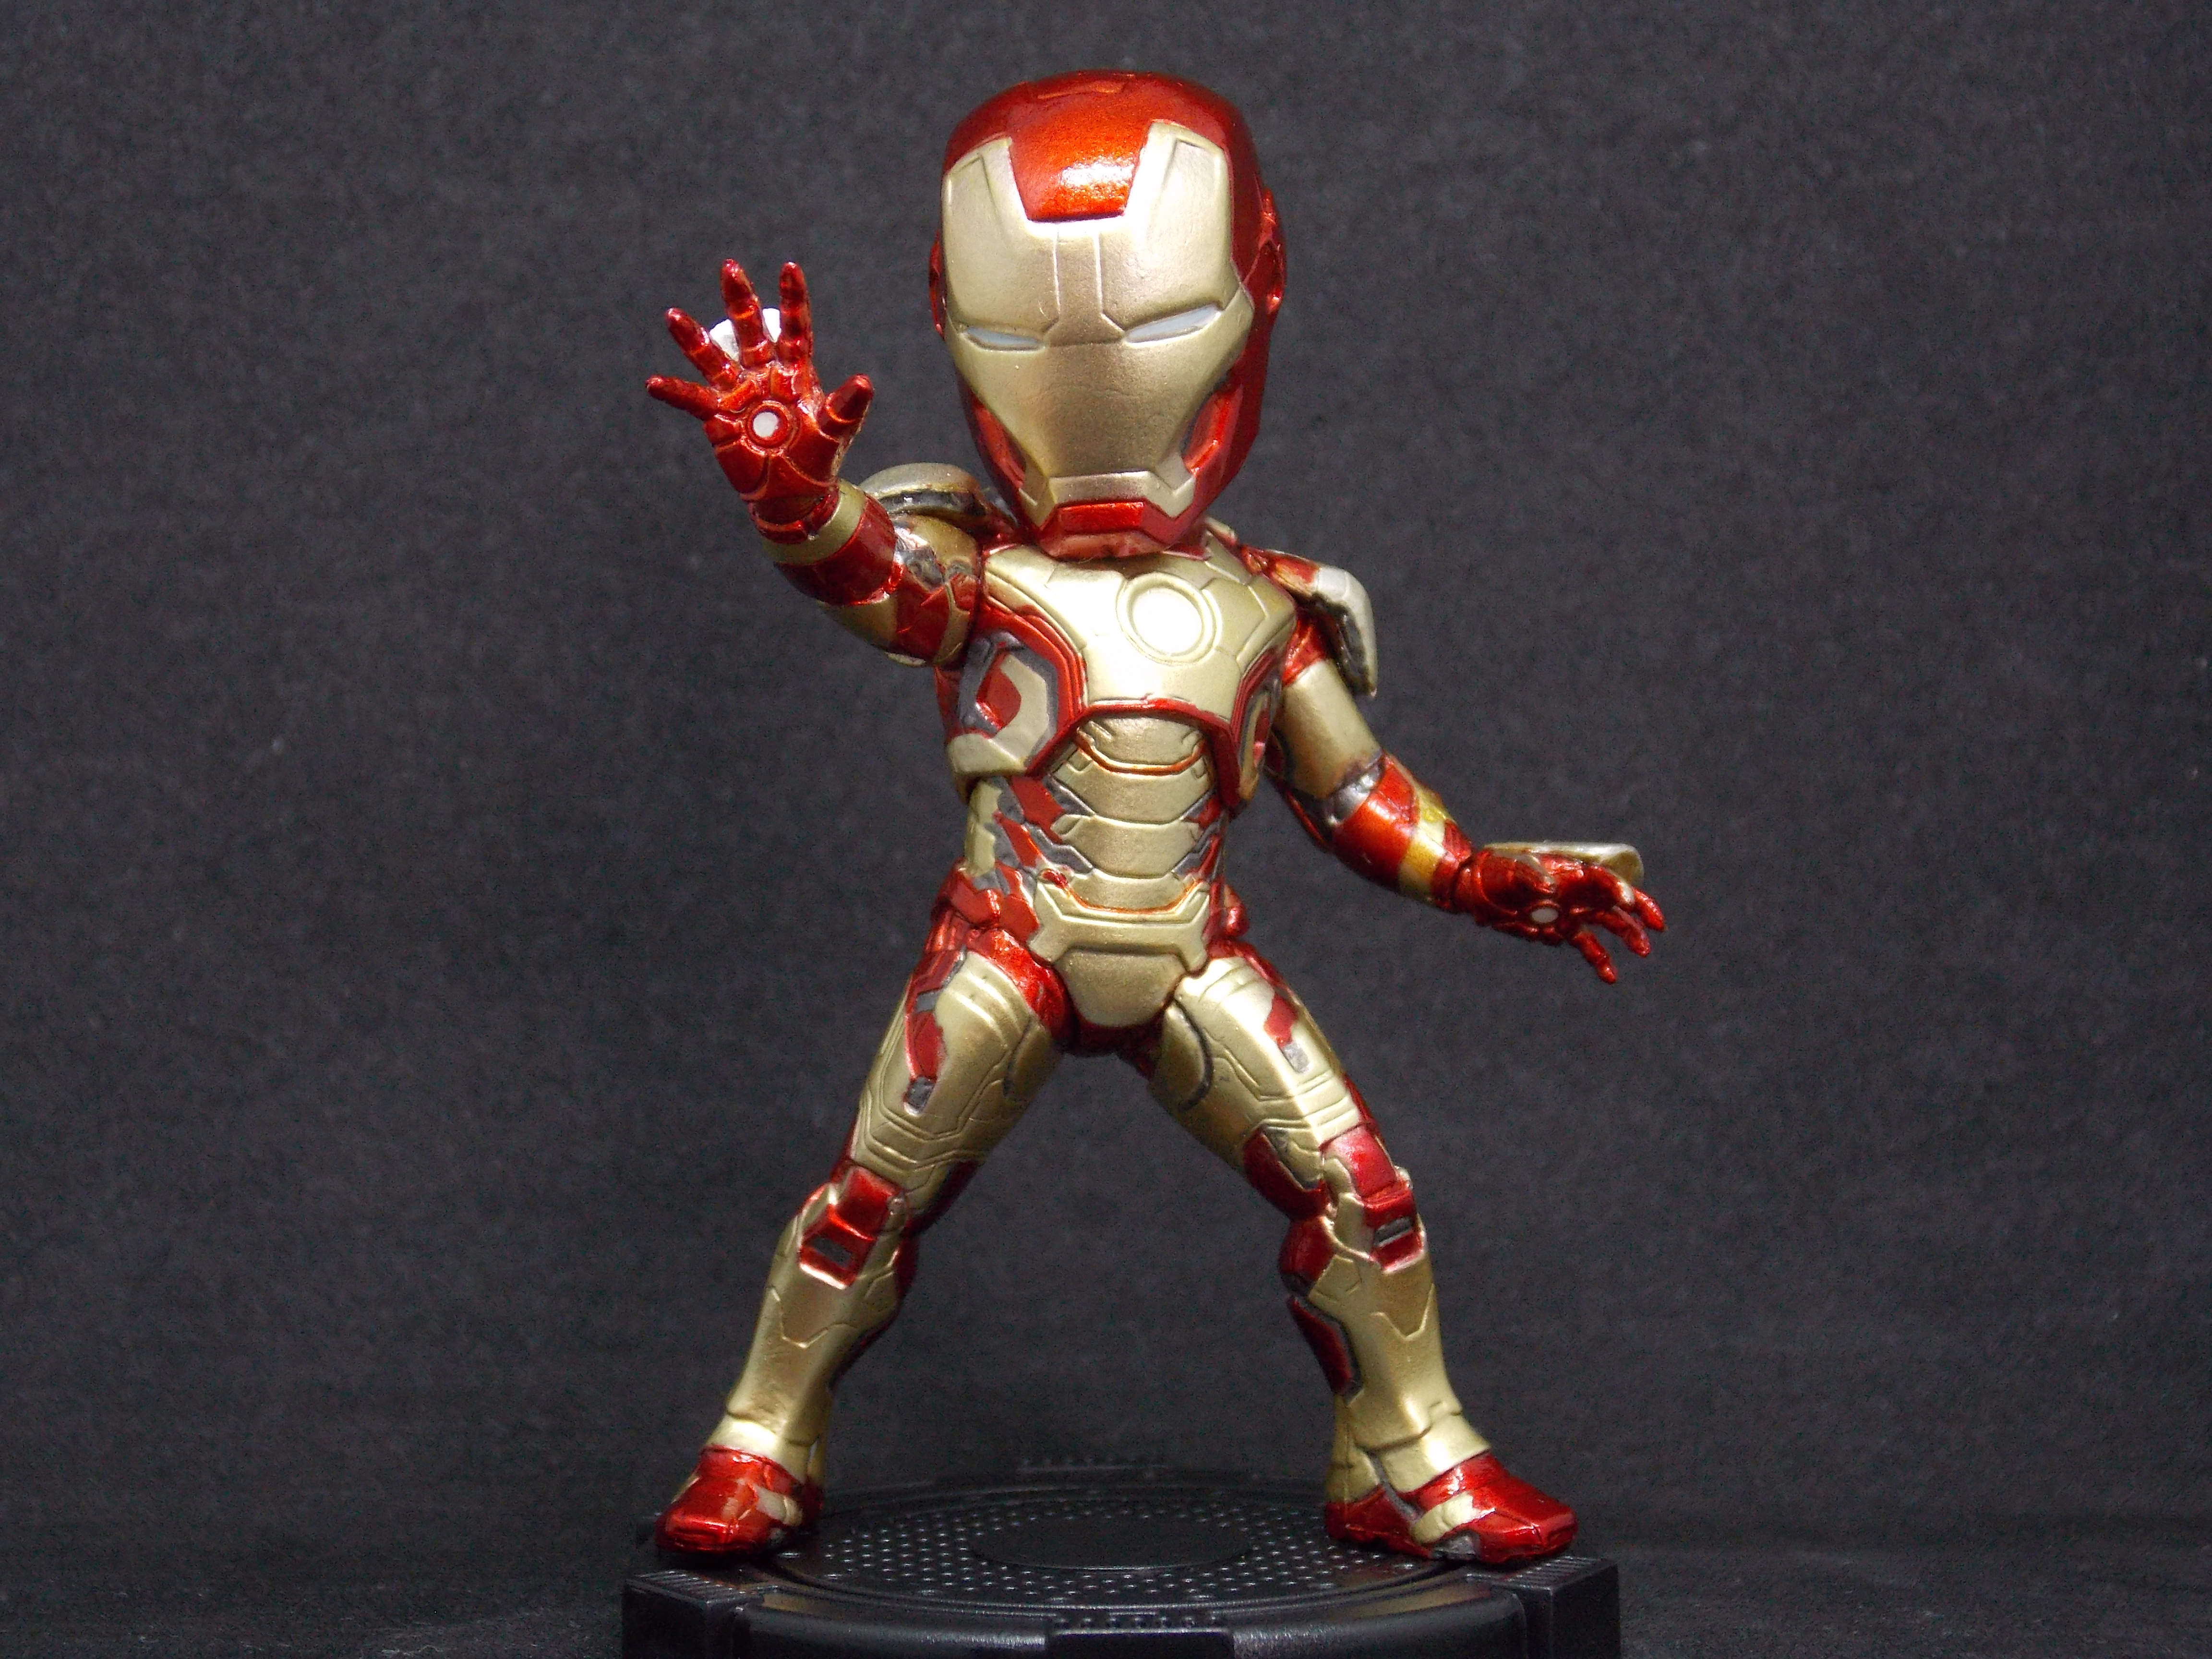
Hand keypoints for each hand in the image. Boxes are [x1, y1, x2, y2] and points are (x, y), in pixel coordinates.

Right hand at [647, 260, 873, 538]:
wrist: (794, 494)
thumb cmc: (817, 458)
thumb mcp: (835, 433)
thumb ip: (846, 408)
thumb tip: (864, 382)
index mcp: (795, 373)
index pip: (794, 330)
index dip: (792, 301)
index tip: (789, 268)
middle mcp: (764, 375)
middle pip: (750, 331)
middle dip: (741, 301)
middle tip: (731, 267)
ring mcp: (739, 394)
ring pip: (713, 358)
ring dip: (693, 339)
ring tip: (673, 316)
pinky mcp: (719, 417)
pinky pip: (693, 400)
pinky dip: (674, 393)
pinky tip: (653, 384)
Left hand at [1454, 847, 1664, 982]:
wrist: (1475, 891)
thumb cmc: (1496, 871)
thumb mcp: (1513, 867)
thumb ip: (1533, 875)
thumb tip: (1553, 888)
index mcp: (1570, 872)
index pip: (1604, 879)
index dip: (1620, 889)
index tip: (1628, 903)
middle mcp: (1577, 892)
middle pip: (1615, 902)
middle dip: (1639, 913)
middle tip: (1657, 928)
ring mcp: (1570, 913)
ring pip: (1607, 926)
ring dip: (1628, 938)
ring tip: (1643, 952)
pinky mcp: (1560, 931)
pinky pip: (1587, 947)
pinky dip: (1600, 961)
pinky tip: (1612, 976)